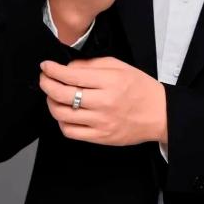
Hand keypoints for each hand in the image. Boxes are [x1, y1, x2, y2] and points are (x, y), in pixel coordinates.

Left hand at [39, 57, 167, 145]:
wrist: (159, 114)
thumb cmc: (140, 88)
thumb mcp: (119, 66)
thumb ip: (91, 65)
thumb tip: (67, 68)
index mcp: (110, 81)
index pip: (72, 75)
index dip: (53, 70)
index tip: (46, 66)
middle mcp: (104, 102)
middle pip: (63, 95)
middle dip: (47, 85)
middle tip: (44, 79)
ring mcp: (101, 122)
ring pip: (62, 115)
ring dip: (51, 103)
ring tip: (52, 96)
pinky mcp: (101, 137)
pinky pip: (71, 132)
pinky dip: (61, 122)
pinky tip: (64, 114)